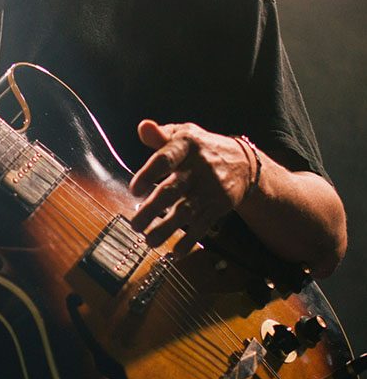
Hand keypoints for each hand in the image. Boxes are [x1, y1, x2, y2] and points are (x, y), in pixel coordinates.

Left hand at [128, 120, 253, 256]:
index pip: (165, 159)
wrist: (244, 163)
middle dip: (153, 208)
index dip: (149, 174)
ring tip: (149, 240)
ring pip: (186, 211)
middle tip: (135, 223)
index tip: (135, 190)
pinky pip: (203, 225)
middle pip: (173, 190)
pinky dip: (190, 240)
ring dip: (167, 228)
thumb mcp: (183, 133)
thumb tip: (143, 127)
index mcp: (186, 146)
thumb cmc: (200, 147)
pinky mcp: (219, 206)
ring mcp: (210, 189)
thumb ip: (160, 135)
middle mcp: (199, 169)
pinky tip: (176, 252)